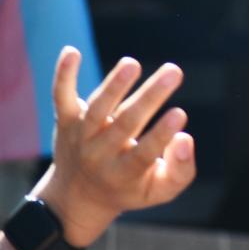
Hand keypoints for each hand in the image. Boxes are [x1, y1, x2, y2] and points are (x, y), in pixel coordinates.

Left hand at [30, 47, 195, 246]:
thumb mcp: (159, 189)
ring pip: (96, 109)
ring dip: (113, 85)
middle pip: (125, 124)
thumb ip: (180, 169)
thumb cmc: (130, 187)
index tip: (180, 114)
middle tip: (174, 71)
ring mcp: (81, 136)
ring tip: (132, 64)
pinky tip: (71, 51)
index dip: (161, 135)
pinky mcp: (66, 121)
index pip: (144, 153)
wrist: (76, 198)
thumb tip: (186, 138)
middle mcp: (99, 155)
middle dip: (149, 97)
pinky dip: (64, 76)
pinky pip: (62, 97)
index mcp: (124, 174)